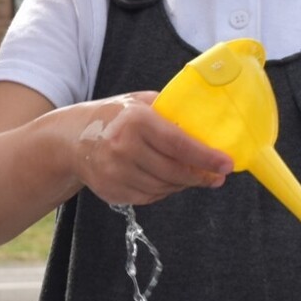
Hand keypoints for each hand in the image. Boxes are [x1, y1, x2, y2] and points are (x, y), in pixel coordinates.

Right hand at [69, 94, 230, 205]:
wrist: (73, 139)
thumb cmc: (115, 117)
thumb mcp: (140, 103)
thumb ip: (170, 114)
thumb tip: (208, 132)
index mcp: (135, 121)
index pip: (178, 144)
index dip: (205, 157)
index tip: (227, 165)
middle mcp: (122, 148)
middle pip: (173, 171)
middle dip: (200, 176)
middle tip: (216, 176)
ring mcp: (114, 173)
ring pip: (163, 188)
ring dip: (182, 184)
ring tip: (191, 176)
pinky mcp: (111, 191)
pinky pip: (148, 197)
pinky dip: (162, 191)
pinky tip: (166, 181)